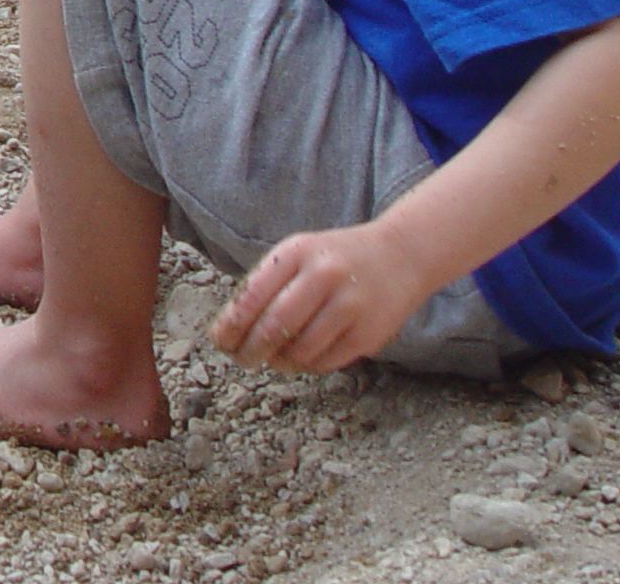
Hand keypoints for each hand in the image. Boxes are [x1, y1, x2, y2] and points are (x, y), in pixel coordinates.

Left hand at [210, 224, 433, 373]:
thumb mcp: (299, 254)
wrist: (400, 256)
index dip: (231, 325)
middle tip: (241, 360)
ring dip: (279, 361)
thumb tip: (231, 330)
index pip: (253, 295)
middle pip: (274, 326)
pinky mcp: (369, 334)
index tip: (219, 341)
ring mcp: (350, 306)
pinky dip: (306, 365)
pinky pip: (326, 361)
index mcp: (297, 253)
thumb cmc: (335, 259)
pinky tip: (301, 358)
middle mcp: (324, 276)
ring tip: (272, 358)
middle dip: (251, 349)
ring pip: (300, 349)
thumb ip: (268, 284)